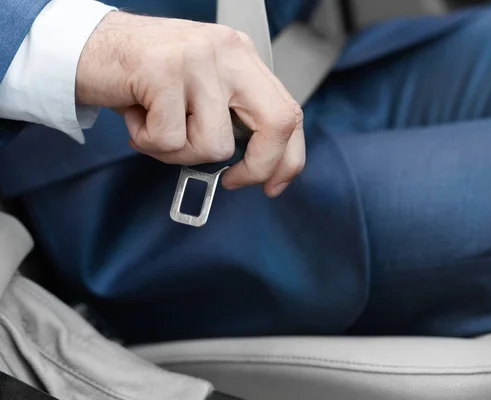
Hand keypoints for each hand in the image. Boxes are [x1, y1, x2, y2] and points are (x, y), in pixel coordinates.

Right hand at [75, 11, 304, 196]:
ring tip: (155, 128)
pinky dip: (148, 143)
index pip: (288, 112)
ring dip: (180, 153)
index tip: (274, 184)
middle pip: (276, 123)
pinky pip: (169, 140)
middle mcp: (228, 52)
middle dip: (258, 167)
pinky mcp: (163, 70)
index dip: (288, 157)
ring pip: (215, 144)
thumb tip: (253, 163)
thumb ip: (229, 115)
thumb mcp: (200, 89)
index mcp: (242, 57)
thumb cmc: (141, 77)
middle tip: (232, 182)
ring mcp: (198, 59)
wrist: (84, 47)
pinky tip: (136, 118)